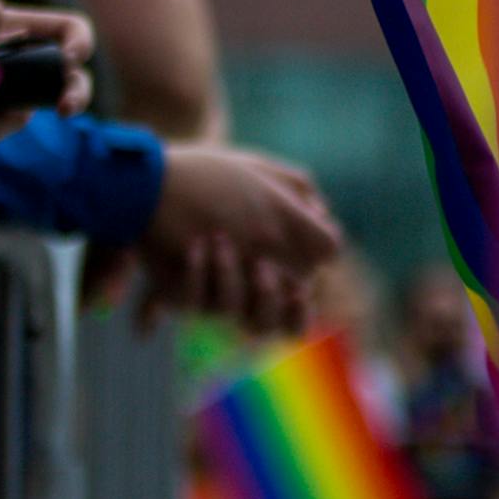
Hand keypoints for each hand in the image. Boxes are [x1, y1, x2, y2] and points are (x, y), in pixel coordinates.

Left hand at [0, 6, 96, 136]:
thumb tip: (6, 46)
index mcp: (30, 31)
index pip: (73, 29)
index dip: (81, 41)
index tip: (69, 57)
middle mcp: (33, 66)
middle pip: (75, 81)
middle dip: (77, 96)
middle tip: (65, 108)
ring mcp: (18, 97)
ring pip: (25, 113)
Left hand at [136, 145, 338, 334]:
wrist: (165, 175)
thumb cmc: (223, 180)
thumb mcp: (272, 188)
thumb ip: (307, 220)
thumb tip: (333, 251)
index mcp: (276, 264)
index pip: (295, 310)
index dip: (299, 310)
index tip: (298, 292)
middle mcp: (245, 285)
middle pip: (266, 323)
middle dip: (267, 299)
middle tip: (262, 267)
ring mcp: (213, 291)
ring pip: (231, 313)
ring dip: (229, 278)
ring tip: (219, 241)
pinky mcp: (181, 293)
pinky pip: (194, 301)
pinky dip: (197, 275)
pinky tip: (193, 246)